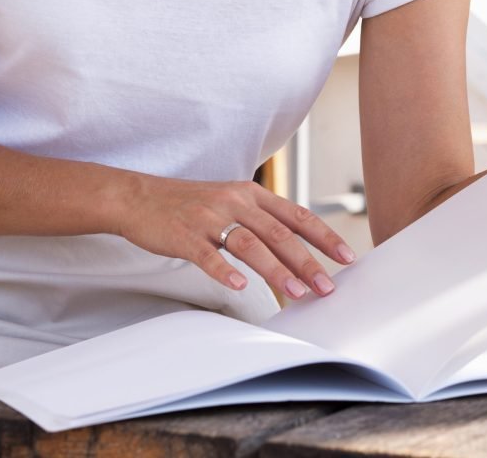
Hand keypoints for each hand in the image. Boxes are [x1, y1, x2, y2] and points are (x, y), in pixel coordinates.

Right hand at [114, 176, 355, 298]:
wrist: (141, 197)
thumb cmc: (192, 203)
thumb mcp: (232, 200)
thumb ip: (262, 218)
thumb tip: (297, 246)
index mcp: (251, 194)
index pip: (296, 215)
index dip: (324, 236)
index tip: (346, 257)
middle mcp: (235, 202)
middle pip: (279, 234)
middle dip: (307, 262)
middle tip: (327, 286)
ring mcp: (209, 218)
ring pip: (250, 244)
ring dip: (276, 270)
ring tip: (296, 293)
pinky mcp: (185, 235)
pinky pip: (208, 255)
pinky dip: (226, 272)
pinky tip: (241, 287)